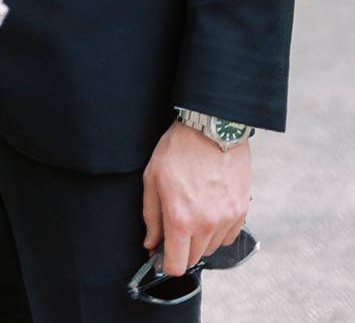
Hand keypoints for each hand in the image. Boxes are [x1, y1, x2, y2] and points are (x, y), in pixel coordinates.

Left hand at [142, 120, 250, 277]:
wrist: (211, 127)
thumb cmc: (179, 149)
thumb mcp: (152, 178)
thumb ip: (151, 215)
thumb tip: (151, 242)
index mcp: (180, 219)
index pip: (176, 265)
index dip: (166, 263)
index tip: (162, 254)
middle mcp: (206, 225)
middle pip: (194, 258)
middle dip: (182, 248)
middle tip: (175, 226)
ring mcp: (226, 219)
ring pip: (212, 248)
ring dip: (200, 239)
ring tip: (193, 211)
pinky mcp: (241, 211)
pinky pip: (229, 236)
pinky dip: (218, 230)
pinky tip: (210, 210)